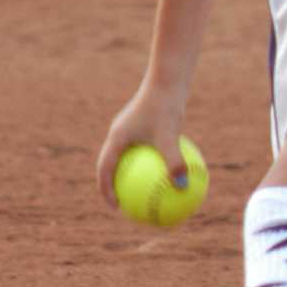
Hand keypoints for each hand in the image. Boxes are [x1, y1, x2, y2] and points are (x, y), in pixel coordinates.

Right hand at [96, 88, 188, 208]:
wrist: (168, 78)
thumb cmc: (166, 105)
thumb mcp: (170, 136)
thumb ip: (174, 161)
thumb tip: (182, 187)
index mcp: (117, 138)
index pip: (104, 170)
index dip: (106, 191)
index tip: (117, 208)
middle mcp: (120, 132)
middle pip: (111, 164)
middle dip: (115, 185)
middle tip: (127, 203)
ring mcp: (130, 127)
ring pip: (127, 155)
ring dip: (132, 173)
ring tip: (146, 191)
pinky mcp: (142, 122)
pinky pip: (143, 147)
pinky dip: (150, 160)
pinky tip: (169, 169)